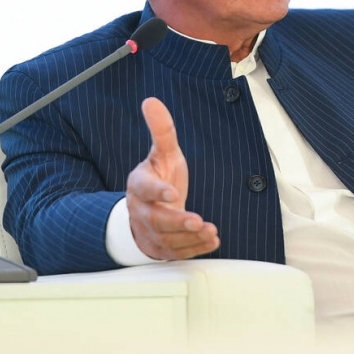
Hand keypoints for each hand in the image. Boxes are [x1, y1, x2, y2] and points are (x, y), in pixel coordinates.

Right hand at [125, 97, 220, 259]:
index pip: (144, 188)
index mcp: (140, 185)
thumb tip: (151, 101)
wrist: (146, 212)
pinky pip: (178, 253)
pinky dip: (196, 249)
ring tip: (210, 231)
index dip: (157, 192)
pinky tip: (213, 241)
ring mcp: (151, 232)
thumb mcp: (162, 154)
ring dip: (189, 238)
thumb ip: (161, 131)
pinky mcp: (163, 248)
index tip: (173, 194)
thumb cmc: (158, 178)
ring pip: (168, 240)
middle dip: (176, 221)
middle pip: (156, 220)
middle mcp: (143, 211)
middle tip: (197, 220)